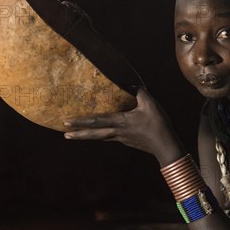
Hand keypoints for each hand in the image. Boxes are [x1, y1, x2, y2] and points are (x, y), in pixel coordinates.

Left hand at [63, 87, 183, 164]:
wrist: (165, 146)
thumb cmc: (158, 124)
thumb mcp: (150, 104)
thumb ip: (139, 92)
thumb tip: (130, 83)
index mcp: (121, 122)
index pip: (97, 120)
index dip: (81, 121)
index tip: (66, 122)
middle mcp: (117, 132)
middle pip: (94, 133)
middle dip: (78, 133)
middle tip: (64, 134)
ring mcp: (121, 138)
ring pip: (100, 137)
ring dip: (87, 136)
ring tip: (74, 135)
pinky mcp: (126, 141)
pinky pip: (109, 137)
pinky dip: (100, 135)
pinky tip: (100, 134)